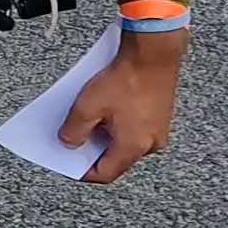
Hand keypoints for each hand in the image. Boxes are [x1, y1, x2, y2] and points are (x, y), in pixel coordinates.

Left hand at [61, 31, 185, 182]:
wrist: (153, 54)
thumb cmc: (125, 80)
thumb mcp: (87, 107)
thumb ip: (74, 131)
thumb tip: (69, 144)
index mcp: (134, 147)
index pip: (106, 173)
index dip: (83, 172)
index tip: (68, 164)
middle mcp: (151, 143)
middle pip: (116, 157)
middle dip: (91, 149)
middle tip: (72, 138)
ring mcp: (158, 129)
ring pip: (124, 140)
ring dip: (103, 133)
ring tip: (83, 119)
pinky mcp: (160, 114)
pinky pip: (133, 126)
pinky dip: (115, 122)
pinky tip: (102, 107)